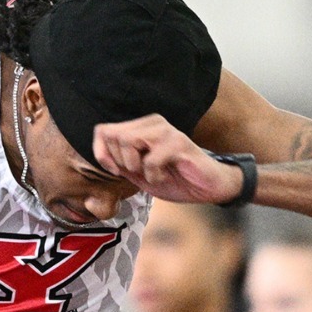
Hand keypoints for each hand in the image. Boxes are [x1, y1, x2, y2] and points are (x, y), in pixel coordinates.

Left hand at [91, 115, 244, 204]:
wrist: (209, 188)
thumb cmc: (176, 180)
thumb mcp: (140, 175)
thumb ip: (121, 164)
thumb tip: (102, 157)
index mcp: (142, 128)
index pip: (104, 130)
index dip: (102, 153)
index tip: (115, 171)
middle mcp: (153, 123)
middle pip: (115, 136)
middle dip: (121, 162)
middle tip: (139, 174)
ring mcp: (166, 131)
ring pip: (129, 141)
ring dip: (136, 166)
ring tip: (151, 175)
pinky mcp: (179, 143)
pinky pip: (150, 159)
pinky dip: (153, 175)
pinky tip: (164, 177)